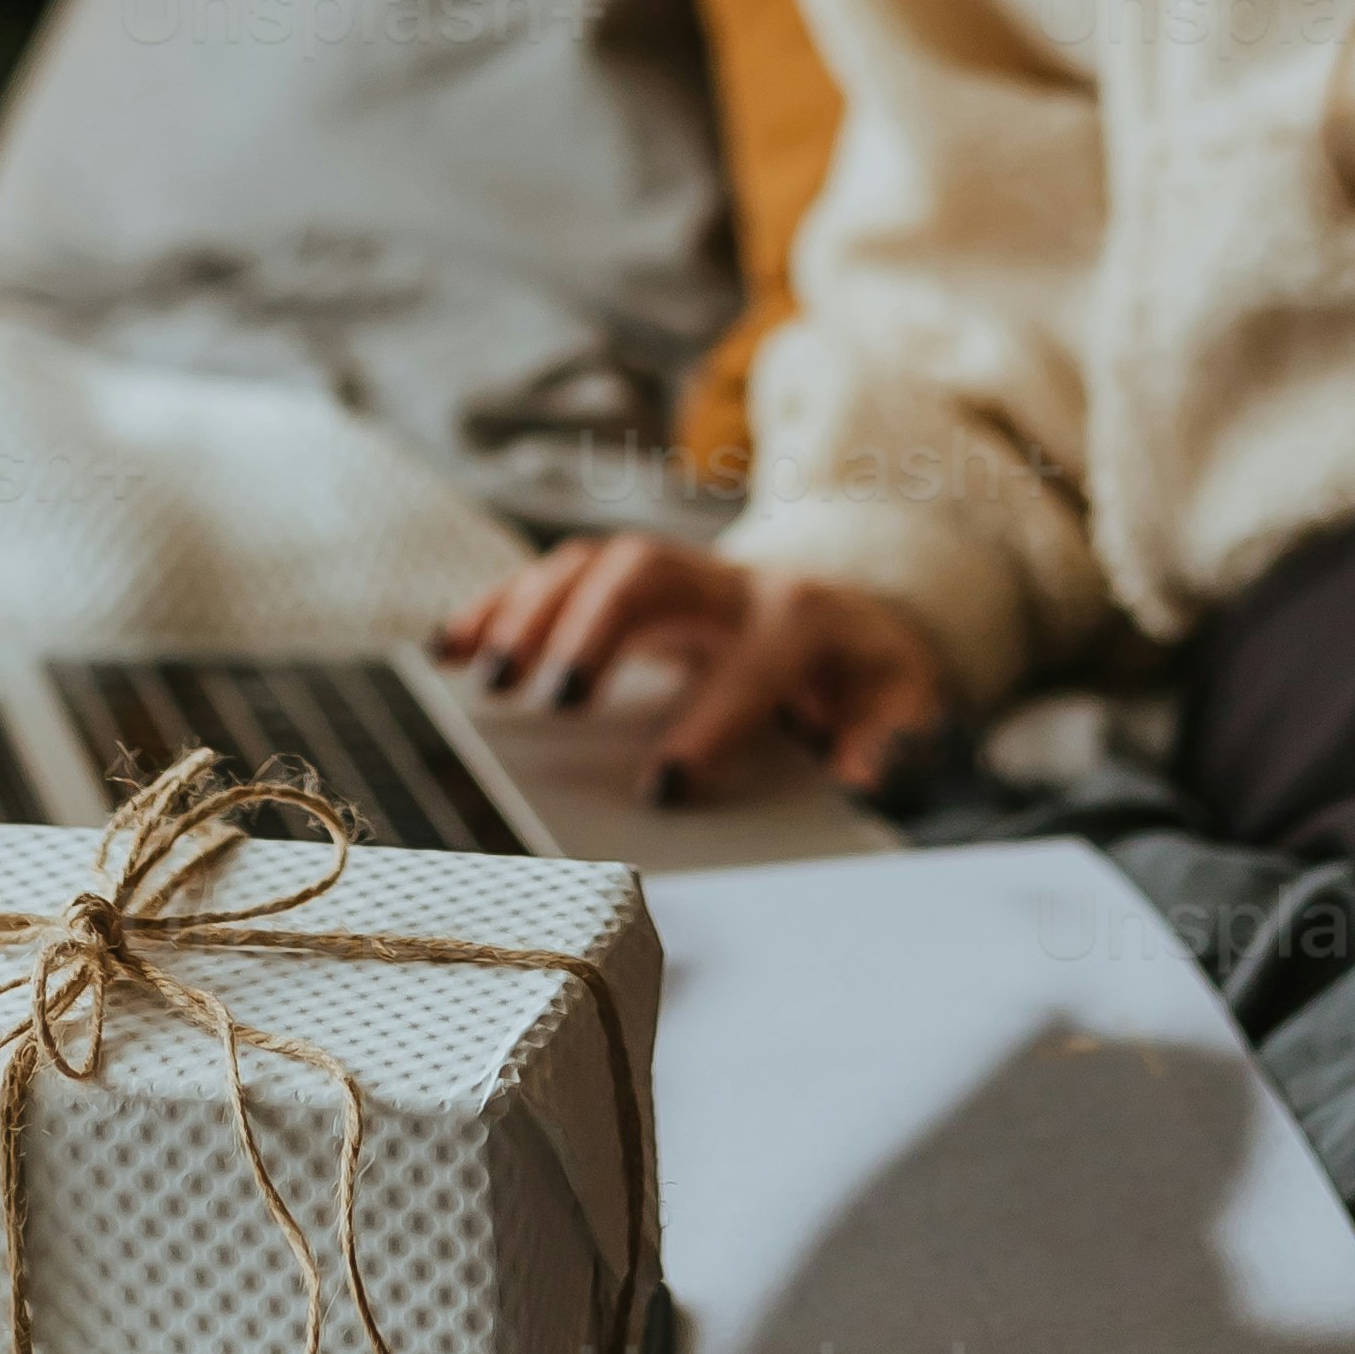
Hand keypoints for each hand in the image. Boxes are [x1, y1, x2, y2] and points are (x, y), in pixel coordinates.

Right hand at [437, 540, 950, 801]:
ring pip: (592, 564)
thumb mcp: (906, 706)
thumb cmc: (866, 675)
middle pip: (651, 574)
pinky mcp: (626, 578)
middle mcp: (728, 581)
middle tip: (551, 702)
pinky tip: (448, 644)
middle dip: (596, 630)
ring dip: (531, 613)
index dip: (713, 720)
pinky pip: (554, 574)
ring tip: (482, 680)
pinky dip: (498, 604)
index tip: (663, 789)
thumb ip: (893, 739)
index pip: (753, 660)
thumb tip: (859, 771)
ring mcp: (672, 571)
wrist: (851, 609)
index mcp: (800, 618)